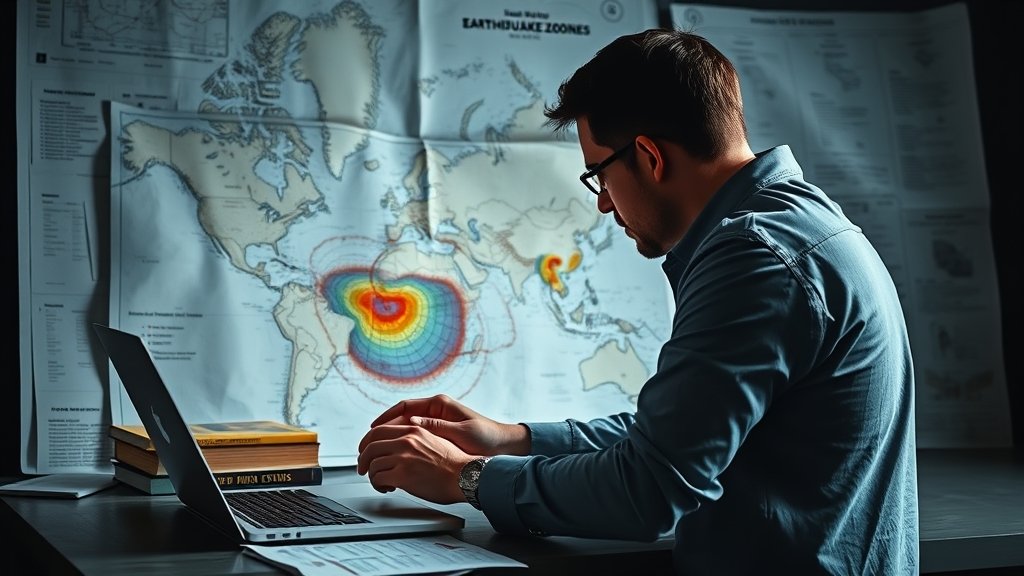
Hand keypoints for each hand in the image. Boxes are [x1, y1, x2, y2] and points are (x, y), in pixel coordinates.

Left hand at [355, 423, 470, 503]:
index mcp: (412, 430)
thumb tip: (399, 446)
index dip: (367, 442)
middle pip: (370, 446)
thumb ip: (415, 439)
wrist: (465, 475)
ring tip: (382, 482)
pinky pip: (378, 478)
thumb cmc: (453, 463)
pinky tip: (387, 488)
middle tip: (362, 468)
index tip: (365, 451)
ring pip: (372, 464)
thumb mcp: (433, 440)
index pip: (378, 431)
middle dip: (362, 459)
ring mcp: (403, 457)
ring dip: (373, 476)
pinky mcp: (402, 475)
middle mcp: (406, 441)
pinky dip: (378, 485)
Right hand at [360, 394, 529, 456]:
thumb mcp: (460, 431)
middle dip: (384, 429)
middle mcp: (435, 411)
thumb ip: (437, 426)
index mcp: (439, 404)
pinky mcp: (438, 434)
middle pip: (402, 417)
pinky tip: (395, 455)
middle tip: (369, 443)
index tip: (373, 428)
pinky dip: (403, 444)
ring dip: (391, 438)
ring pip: (406, 428)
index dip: (386, 416)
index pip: (405, 406)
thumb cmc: (485, 436)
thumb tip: (412, 422)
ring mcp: (436, 422)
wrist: (502, 445)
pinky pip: (415, 437)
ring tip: (376, 450)